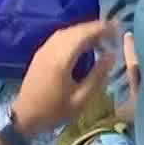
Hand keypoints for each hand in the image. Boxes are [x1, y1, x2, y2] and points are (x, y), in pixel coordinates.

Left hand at [10, 20, 119, 137]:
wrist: (25, 117)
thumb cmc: (54, 111)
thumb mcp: (81, 99)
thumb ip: (98, 75)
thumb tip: (112, 55)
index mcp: (61, 60)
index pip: (83, 35)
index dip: (101, 28)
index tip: (117, 27)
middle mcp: (51, 49)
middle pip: (75, 30)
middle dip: (95, 27)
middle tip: (113, 31)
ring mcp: (43, 50)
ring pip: (66, 31)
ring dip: (84, 30)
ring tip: (102, 36)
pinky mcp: (40, 54)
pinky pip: (59, 37)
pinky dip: (74, 35)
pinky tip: (83, 43)